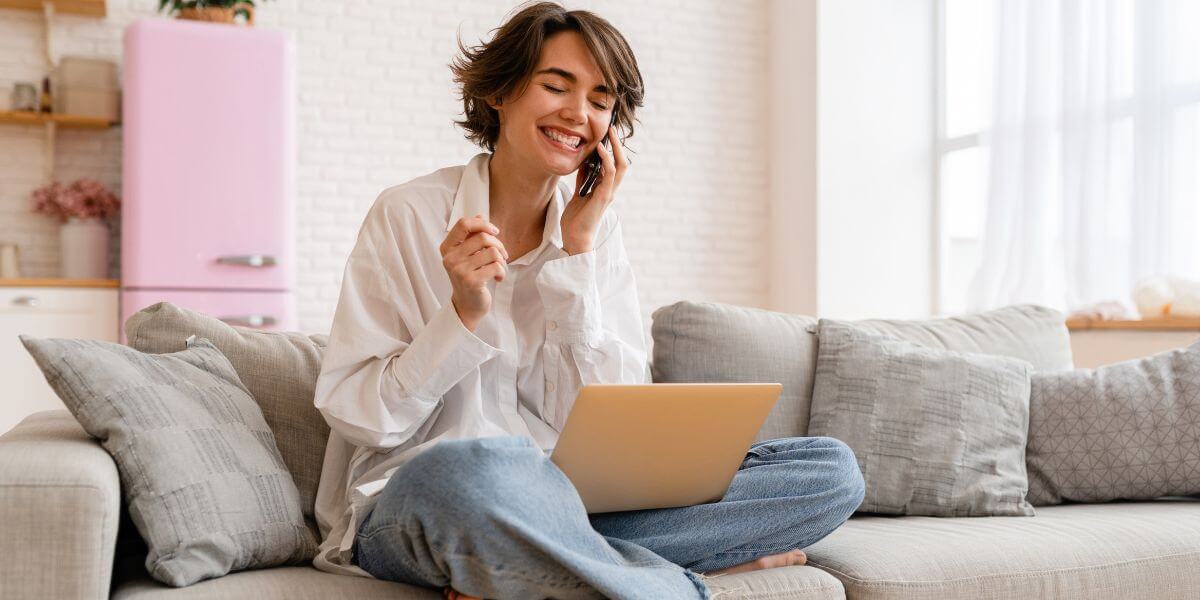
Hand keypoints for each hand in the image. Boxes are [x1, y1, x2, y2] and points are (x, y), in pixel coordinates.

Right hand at [439, 214, 508, 330]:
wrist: (467, 305)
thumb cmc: (470, 276)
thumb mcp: (468, 255)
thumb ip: (472, 236)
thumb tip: (479, 214)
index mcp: (447, 248)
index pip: (464, 224)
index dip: (482, 223)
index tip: (495, 231)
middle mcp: (450, 258)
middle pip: (482, 237)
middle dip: (498, 244)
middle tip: (502, 255)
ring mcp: (459, 270)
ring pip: (492, 252)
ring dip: (501, 260)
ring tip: (499, 268)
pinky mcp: (472, 282)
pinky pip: (496, 266)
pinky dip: (502, 272)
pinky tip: (498, 278)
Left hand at [561, 124, 630, 254]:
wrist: (574, 238)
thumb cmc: (576, 219)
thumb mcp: (578, 194)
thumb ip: (583, 180)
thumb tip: (584, 164)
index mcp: (606, 189)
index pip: (616, 165)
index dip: (614, 149)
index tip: (608, 134)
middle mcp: (611, 190)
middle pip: (622, 162)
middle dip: (618, 144)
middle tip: (612, 128)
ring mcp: (609, 193)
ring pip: (620, 165)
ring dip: (615, 148)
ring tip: (609, 133)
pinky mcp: (603, 196)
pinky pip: (609, 174)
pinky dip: (606, 160)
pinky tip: (600, 149)